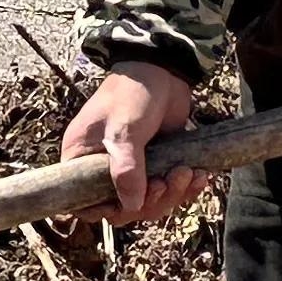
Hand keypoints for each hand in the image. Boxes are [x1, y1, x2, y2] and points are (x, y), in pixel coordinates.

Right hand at [62, 61, 203, 223]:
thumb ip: (126, 167)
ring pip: (150, 201)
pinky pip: (168, 188)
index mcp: (82, 157)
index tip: (133, 204)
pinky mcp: (156, 163)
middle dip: (152, 201)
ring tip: (187, 173)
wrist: (163, 69)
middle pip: (124, 207)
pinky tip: (199, 176)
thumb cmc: (133, 92)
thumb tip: (131, 207)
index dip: (108, 211)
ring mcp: (131, 166)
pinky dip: (184, 187)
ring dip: (172, 194)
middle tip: (168, 181)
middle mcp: (103, 166)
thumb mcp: (125, 128)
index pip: (85, 202)